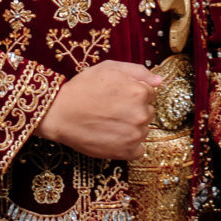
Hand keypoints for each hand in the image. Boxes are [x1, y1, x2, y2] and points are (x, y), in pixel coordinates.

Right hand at [36, 60, 162, 158]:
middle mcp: (141, 114)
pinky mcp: (126, 152)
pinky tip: (114, 137)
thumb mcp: (109, 68)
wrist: (60, 113)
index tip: (118, 96)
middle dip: (135, 110)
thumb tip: (159, 80)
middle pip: (148, 112)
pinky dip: (129, 145)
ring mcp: (135, 135)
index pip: (150, 93)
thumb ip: (138, 71)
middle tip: (112, 109)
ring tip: (109, 122)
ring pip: (143, 130)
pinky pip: (139, 149)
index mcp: (140, 92)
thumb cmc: (83, 88)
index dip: (134, 93)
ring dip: (132, 127)